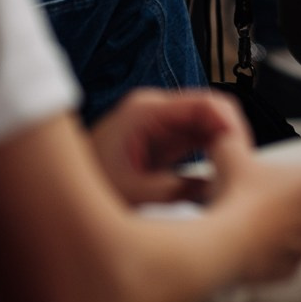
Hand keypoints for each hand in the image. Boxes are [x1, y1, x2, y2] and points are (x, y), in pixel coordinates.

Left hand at [89, 88, 244, 206]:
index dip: (232, 125)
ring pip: (207, 127)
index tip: (243, 151)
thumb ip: (179, 190)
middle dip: (230, 138)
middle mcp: (154, 111)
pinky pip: (197, 140)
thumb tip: (219, 188)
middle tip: (241, 169)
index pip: (207, 102)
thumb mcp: (134, 194)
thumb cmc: (83, 188)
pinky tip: (216, 177)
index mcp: (146, 111)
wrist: (56, 198)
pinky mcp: (160, 141)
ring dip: (222, 147)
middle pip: (211, 112)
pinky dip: (211, 155)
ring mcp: (158, 124)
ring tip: (231, 176)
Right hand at [204, 116, 300, 284]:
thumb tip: (223, 129)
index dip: (271, 181)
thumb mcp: (230, 153)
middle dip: (276, 206)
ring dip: (275, 232)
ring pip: (291, 233)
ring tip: (248, 228)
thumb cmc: (234, 196)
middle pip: (296, 205)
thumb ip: (231, 136)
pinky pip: (284, 259)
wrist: (226, 241)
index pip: (296, 177)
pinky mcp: (296, 269)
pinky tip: (252, 248)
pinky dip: (271, 256)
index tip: (254, 186)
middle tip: (249, 207)